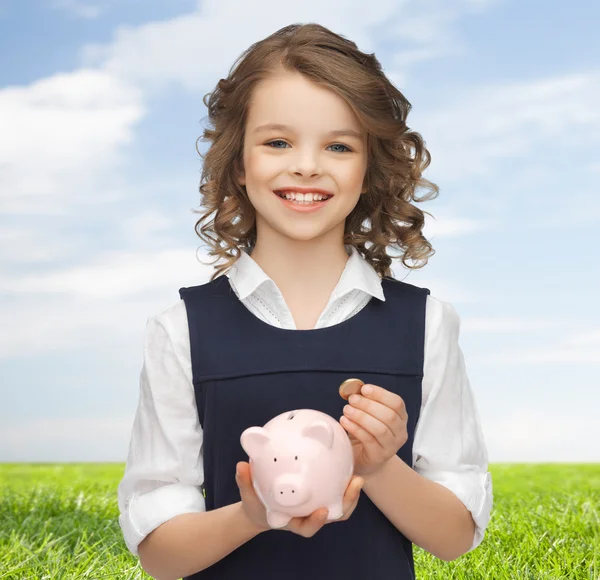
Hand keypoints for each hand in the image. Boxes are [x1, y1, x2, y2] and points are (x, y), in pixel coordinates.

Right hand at [235, 461, 362, 537]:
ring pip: (339, 507)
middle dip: (346, 504)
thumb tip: (241, 466)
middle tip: (355, 484)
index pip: (306, 527)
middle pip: (332, 517)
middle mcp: (308, 517)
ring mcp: (317, 508)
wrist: (262, 508)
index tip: (323, 511)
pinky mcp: (321, 497)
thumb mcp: (247, 494)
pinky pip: (335, 492)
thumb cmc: (256, 503)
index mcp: (292, 521)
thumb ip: (245, 481)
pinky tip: (346, 462)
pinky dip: (342, 482)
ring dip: (351, 494)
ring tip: (357, 476)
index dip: (316, 522)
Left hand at [339, 384, 407, 476]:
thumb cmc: (367, 433)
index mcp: (401, 418)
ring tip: (346, 410)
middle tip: (352, 399)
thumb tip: (352, 388)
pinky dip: (355, 428)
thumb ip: (365, 402)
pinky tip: (344, 421)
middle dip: (368, 405)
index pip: (397, 403)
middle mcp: (400, 433)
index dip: (381, 394)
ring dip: (361, 416)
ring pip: (380, 429)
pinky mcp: (379, 456)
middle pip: (389, 416)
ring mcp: (391, 447)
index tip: (364, 389)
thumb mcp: (369, 416)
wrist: (367, 461)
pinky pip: (368, 440)